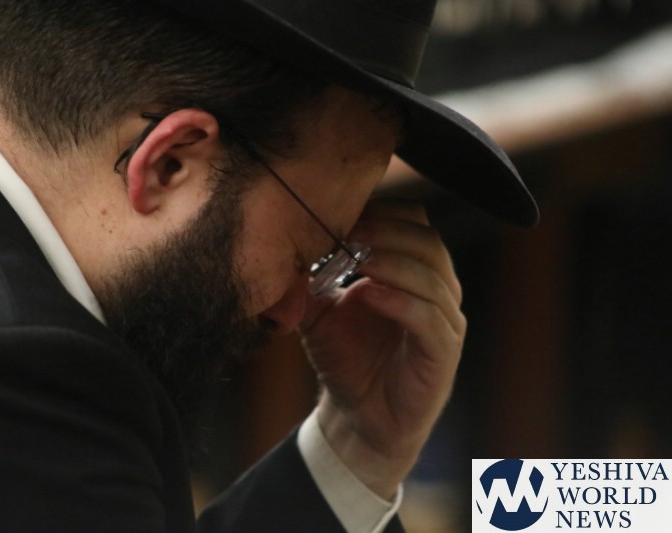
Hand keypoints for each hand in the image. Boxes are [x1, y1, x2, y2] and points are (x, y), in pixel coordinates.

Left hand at [299, 199, 465, 498]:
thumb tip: (287, 239)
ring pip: (432, 277)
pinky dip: (400, 301)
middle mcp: (437, 290)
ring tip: (357, 256)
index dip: (383, 211)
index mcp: (414, 271)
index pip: (415, 222)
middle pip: (427, 242)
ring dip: (393, 262)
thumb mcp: (320, 310)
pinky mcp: (444, 353)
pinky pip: (430, 319)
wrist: (357, 417)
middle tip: (350, 229)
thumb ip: (311, 277)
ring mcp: (445, 321)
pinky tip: (368, 293)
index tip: (345, 209)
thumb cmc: (346, 358)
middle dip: (387, 231)